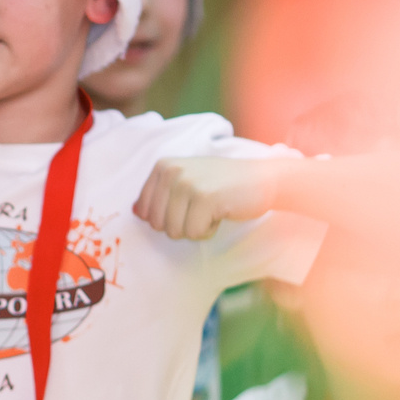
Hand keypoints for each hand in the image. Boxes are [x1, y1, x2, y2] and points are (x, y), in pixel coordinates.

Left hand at [133, 155, 291, 241]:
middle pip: (157, 224)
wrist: (264, 179)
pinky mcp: (204, 198)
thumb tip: (135, 212)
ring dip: (195, 228)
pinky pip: (194, 233)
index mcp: (163, 166)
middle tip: (203, 207)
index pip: (144, 210)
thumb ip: (160, 194)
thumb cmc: (224, 184)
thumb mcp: (187, 180)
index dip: (167, 217)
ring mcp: (187, 183)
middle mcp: (171, 171)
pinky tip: (221, 213)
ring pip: (174, 231)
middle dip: (181, 224)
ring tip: (212, 208)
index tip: (188, 204)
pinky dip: (209, 230)